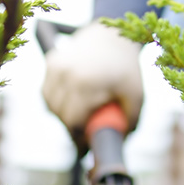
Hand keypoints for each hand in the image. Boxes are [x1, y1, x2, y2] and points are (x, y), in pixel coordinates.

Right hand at [42, 21, 143, 143]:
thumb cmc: (127, 69)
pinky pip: (47, 92)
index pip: (73, 121)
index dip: (78, 138)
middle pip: (60, 115)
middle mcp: (67, 73)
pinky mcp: (51, 62)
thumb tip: (120, 142)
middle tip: (85, 134)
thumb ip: (130, 121)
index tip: (85, 148)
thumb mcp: (136, 96)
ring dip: (62, 115)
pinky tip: (71, 100)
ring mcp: (56, 66)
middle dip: (72, 129)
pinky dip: (56, 101)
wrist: (113, 36)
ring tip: (80, 116)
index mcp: (87, 83)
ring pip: (50, 105)